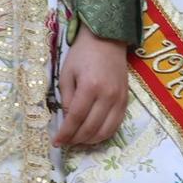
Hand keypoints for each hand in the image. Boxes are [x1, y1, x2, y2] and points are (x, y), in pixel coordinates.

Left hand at [56, 31, 130, 146]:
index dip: (65, 133)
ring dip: (90, 141)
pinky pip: (116, 125)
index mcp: (90, 87)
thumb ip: (66, 99)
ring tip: (77, 140)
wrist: (107, 40)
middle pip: (91, 128)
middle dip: (76, 139)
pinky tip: (92, 134)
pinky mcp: (126, 101)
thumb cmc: (82, 54)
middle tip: (66, 142)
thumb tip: (67, 122)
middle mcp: (107, 96)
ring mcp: (119, 99)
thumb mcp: (66, 74)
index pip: (76, 118)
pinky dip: (104, 134)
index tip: (56, 142)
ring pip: (105, 131)